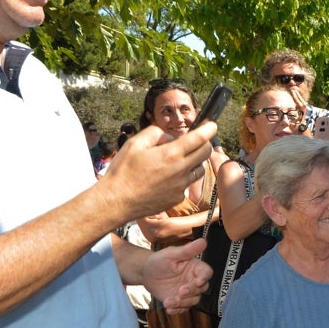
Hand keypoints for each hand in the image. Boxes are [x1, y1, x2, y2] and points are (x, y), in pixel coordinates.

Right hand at [99, 123, 216, 222]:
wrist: (116, 202)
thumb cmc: (122, 172)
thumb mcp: (134, 143)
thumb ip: (155, 133)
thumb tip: (169, 137)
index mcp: (171, 154)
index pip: (199, 138)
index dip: (209, 129)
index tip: (212, 125)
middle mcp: (180, 170)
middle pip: (206, 153)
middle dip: (205, 143)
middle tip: (196, 140)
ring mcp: (181, 186)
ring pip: (199, 169)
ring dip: (195, 160)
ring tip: (177, 159)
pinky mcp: (177, 198)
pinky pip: (187, 183)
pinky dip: (183, 176)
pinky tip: (167, 176)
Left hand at [141, 238, 212, 312]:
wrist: (146, 273)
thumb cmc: (159, 260)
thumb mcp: (171, 254)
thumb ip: (188, 250)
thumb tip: (203, 241)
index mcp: (195, 267)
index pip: (206, 272)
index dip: (204, 277)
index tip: (198, 282)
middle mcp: (194, 280)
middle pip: (202, 289)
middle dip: (192, 292)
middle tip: (180, 292)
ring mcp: (187, 292)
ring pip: (193, 300)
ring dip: (183, 303)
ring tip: (169, 301)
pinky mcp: (180, 301)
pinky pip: (183, 309)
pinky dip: (177, 310)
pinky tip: (168, 308)